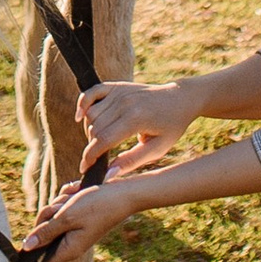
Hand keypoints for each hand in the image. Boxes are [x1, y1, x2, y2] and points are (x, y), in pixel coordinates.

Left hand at [26, 170, 134, 261]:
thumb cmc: (96, 206)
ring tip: (74, 196)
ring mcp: (74, 230)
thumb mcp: (67, 217)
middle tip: (61, 207)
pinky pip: (63, 207)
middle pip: (43, 234)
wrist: (122, 193)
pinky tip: (76, 191)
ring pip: (53, 216)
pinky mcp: (78, 218)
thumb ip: (46, 232)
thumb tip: (27, 247)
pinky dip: (67, 197)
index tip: (31, 237)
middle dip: (48, 215)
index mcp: (68, 250)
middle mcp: (70, 243)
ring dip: (59, 202)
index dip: (33, 254)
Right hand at [75, 78, 196, 176]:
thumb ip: (131, 162)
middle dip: (91, 146)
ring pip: (91, 114)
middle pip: (94, 128)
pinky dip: (83, 104)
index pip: (103, 140)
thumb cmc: (171, 127)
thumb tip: (107, 175)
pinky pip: (92, 92)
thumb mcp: (157, 149)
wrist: (180, 99)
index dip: (90, 156)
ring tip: (100, 142)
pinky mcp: (117, 86)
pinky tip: (80, 117)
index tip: (85, 169)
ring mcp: (120, 91)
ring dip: (90, 130)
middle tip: (98, 158)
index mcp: (136, 119)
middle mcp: (124, 102)